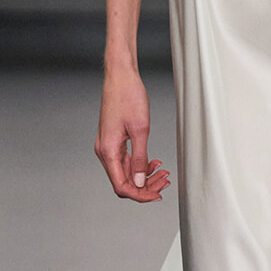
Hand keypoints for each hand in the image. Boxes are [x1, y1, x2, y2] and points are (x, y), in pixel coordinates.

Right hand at [95, 63, 170, 201]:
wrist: (120, 76)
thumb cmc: (128, 96)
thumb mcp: (140, 130)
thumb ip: (141, 159)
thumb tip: (140, 182)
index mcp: (108, 151)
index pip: (122, 186)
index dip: (140, 195)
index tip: (158, 194)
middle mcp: (104, 151)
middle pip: (123, 181)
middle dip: (145, 186)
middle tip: (166, 182)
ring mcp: (107, 146)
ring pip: (125, 172)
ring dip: (144, 176)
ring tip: (164, 173)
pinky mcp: (112, 140)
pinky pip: (125, 161)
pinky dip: (140, 165)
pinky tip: (154, 163)